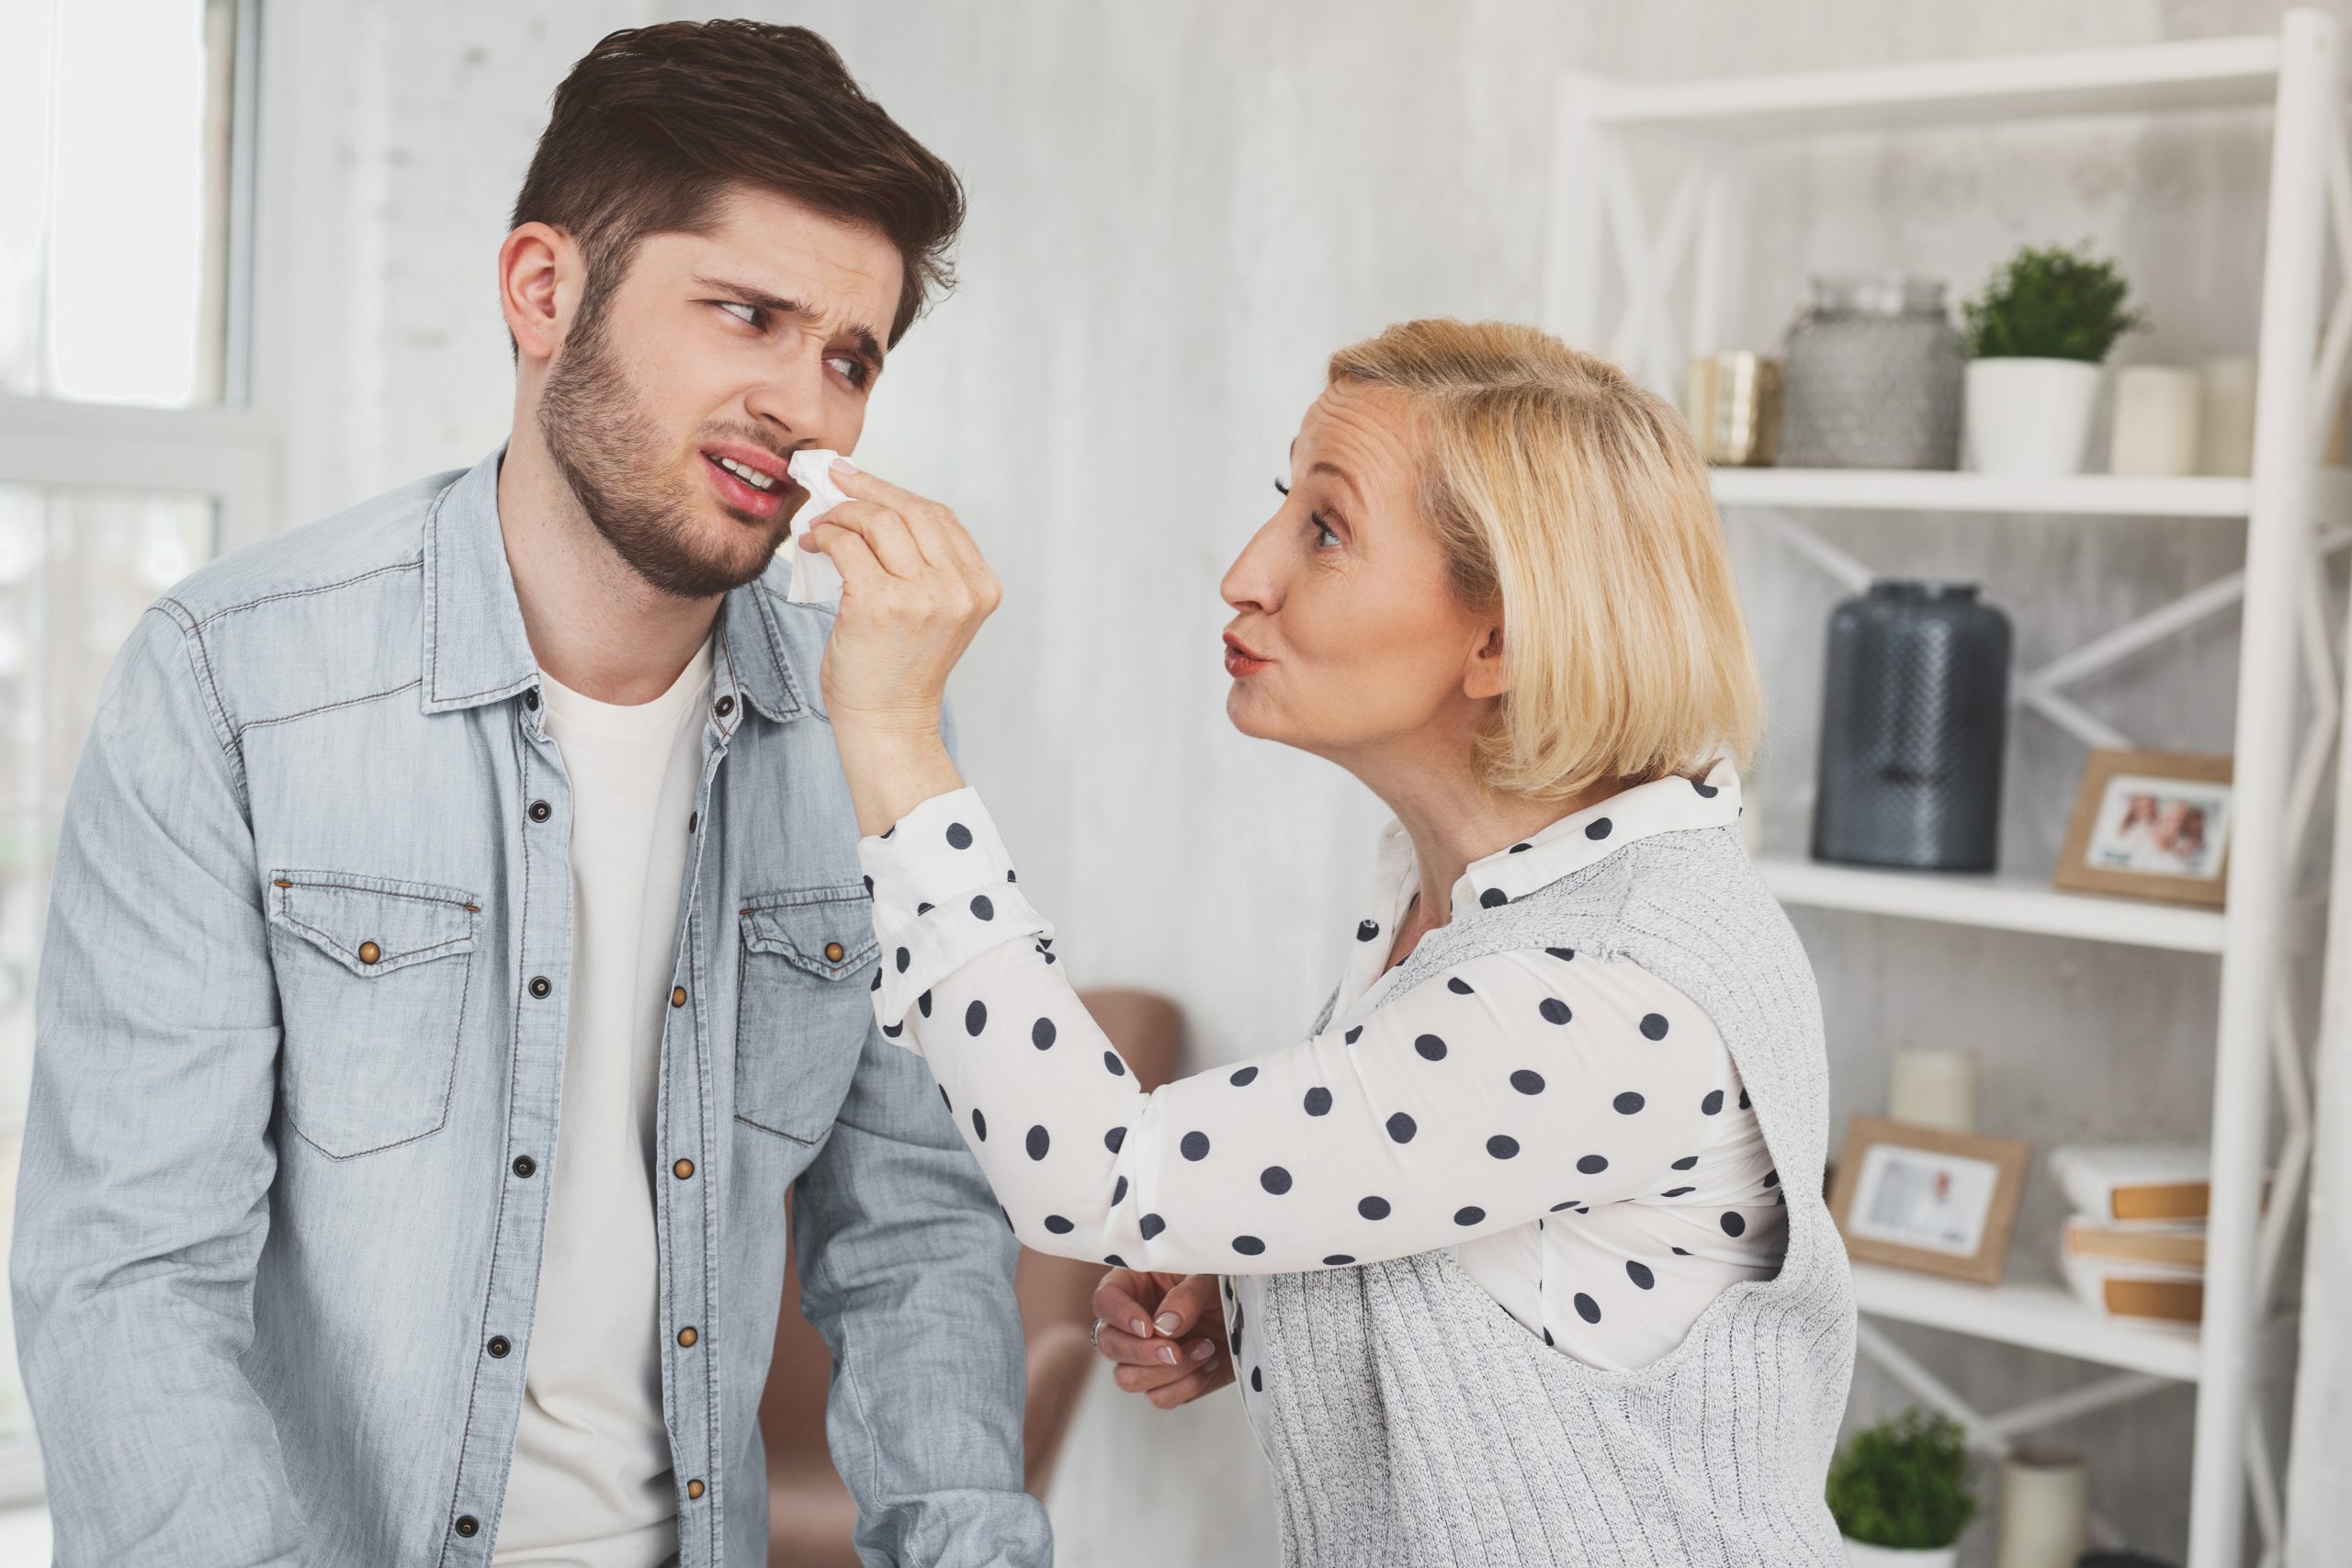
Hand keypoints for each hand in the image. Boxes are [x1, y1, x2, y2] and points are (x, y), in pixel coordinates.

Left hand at [797, 460, 1000, 737]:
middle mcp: (958, 589)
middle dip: (864, 491)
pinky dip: (826, 536)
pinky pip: (848, 547)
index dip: (894, 491)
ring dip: (841, 515)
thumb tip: (873, 501)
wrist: (888, 722)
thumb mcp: (934, 610)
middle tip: (831, 485)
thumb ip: (924, 563)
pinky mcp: (881, 606)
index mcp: (979, 586)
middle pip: (910, 510)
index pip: (939, 516)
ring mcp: (923, 598)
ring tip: (820, 527)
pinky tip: (814, 545)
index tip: (859, 478)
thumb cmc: (900, 668)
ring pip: (878, 522)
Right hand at [1091, 1269, 1232, 1408]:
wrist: (1252, 1317)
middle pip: (1108, 1345)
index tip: (1147, 1327)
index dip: (1119, 1316)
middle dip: (1141, 1352)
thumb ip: (1186, 1297)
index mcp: (1133, 1287)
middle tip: (1174, 1350)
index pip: (1104, 1301)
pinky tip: (1209, 1364)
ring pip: (1128, 1378)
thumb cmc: (1222, 1287)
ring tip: (1205, 1348)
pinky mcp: (1167, 1383)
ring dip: (1167, 1371)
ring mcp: (1145, 1358)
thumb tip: (1164, 1327)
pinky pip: (1160, 1398)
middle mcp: (1132, 1325)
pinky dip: (1186, 1386)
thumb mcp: (1208, 1279)